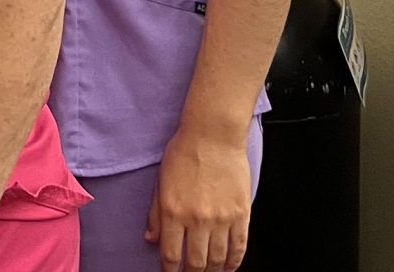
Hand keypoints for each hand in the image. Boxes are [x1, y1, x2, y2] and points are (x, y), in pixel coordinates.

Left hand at [149, 126, 253, 271]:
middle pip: (196, 262)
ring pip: (218, 258)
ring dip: (212, 271)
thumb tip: (151, 240)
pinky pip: (239, 246)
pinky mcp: (241, 214)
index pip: (171, 254)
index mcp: (174, 211)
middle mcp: (198, 219)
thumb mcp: (161, 183)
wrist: (213, 136)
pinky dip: (234, 261)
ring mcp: (222, 218)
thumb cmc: (184, 153)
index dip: (170, 271)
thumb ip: (155, 214)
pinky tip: (229, 266)